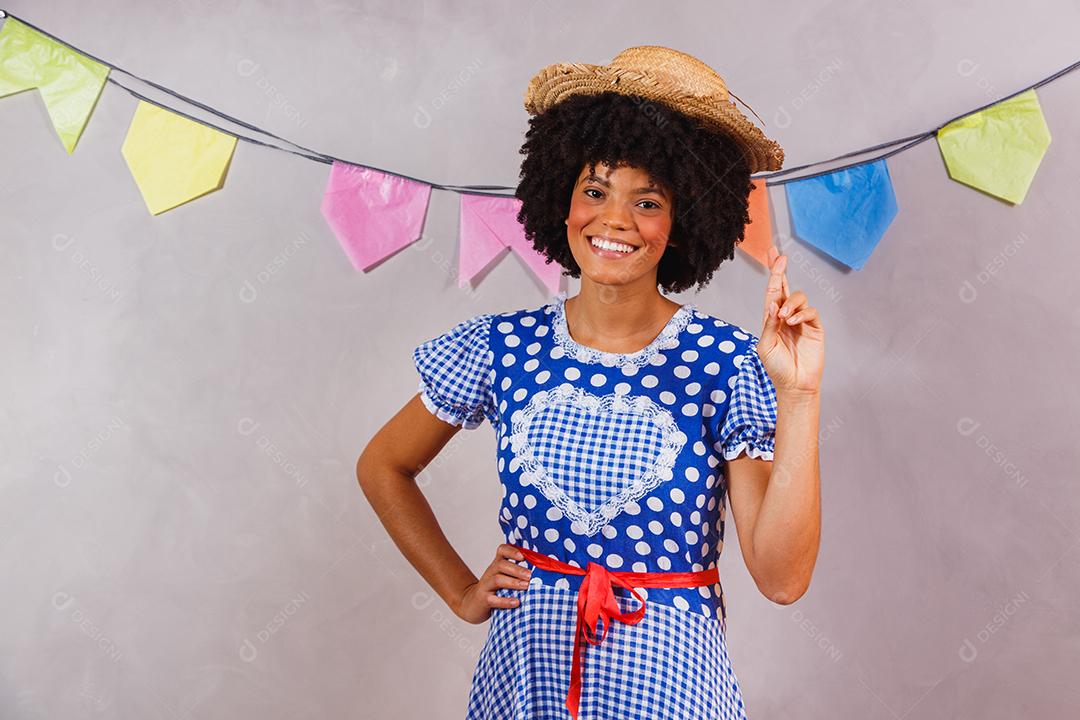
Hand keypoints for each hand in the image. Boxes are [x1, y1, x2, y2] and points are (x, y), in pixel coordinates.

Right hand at [453, 543, 532, 624]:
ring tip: (526, 586)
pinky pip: (493, 599)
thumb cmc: (494, 590)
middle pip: (501, 565)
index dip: (512, 551)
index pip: (502, 550)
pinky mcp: (484, 600)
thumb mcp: (503, 577)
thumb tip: (542, 571)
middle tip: (530, 575)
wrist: (472, 604)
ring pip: (497, 580)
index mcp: (497, 565)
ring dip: (513, 582)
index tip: (523, 557)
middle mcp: (490, 572)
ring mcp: (486, 586)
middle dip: (517, 569)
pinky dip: (505, 601)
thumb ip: (517, 573)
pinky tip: (516, 602)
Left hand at [759, 247, 824, 396]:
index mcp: (771, 318)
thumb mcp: (766, 344)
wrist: (794, 384)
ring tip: (783, 317)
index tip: (772, 254)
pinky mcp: (815, 327)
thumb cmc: (777, 367)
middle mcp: (786, 316)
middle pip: (785, 287)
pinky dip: (801, 314)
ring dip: (790, 303)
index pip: (772, 292)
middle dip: (781, 270)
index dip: (772, 273)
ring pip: (798, 297)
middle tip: (780, 257)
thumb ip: (769, 323)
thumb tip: (773, 304)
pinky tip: (792, 323)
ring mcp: (802, 321)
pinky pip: (810, 311)